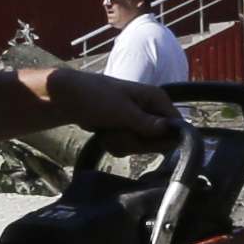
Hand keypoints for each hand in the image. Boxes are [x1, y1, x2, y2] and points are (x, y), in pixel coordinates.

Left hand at [40, 65, 183, 150]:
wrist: (67, 98)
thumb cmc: (95, 97)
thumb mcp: (123, 111)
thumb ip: (148, 124)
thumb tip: (172, 131)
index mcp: (156, 98)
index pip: (176, 126)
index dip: (163, 138)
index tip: (143, 138)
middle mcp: (151, 109)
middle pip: (159, 140)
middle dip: (137, 142)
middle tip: (120, 131)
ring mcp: (139, 120)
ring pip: (143, 146)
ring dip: (124, 143)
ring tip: (109, 130)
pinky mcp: (127, 129)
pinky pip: (130, 145)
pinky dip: (116, 143)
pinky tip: (105, 133)